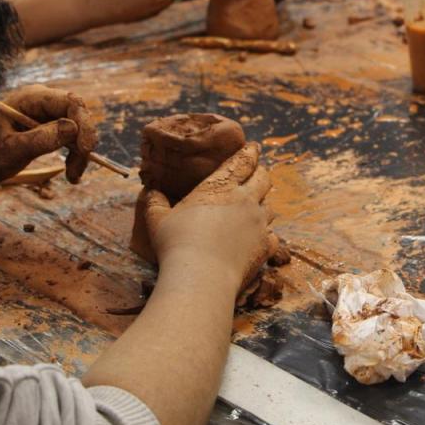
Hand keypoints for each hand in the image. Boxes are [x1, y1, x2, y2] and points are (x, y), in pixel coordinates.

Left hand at [0, 85, 96, 201]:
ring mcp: (45, 114)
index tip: (85, 150)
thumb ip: (41, 139)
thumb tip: (73, 128)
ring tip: (73, 177)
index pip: (70, 102)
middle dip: (83, 142)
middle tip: (77, 171)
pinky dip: (74, 155)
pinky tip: (71, 173)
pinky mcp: (47, 127)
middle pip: (78, 115)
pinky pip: (70, 138)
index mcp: (29, 99)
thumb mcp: (11, 150)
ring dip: (80, 153)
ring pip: (77, 129)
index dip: (83, 124)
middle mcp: (40, 101)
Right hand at [140, 142, 273, 290]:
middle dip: (261, 172)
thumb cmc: (176, 244)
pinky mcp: (266, 246)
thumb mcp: (157, 220)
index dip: (249, 152)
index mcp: (220, 187)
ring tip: (257, 206)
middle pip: (263, 178)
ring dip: (263, 204)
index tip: (253, 147)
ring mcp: (259, 224)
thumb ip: (156, 202)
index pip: (241, 162)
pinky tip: (259, 237)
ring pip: (269, 207)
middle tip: (258, 172)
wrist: (202, 276)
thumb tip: (152, 192)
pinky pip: (272, 235)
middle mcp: (245, 201)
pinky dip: (266, 234)